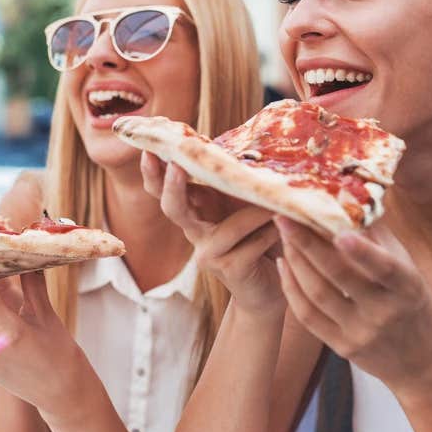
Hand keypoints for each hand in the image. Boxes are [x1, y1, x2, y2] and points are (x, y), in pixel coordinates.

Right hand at [141, 151, 283, 316]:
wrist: (271, 284)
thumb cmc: (259, 235)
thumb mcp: (245, 202)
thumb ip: (238, 181)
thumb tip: (251, 147)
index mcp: (195, 209)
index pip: (164, 188)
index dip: (153, 171)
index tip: (148, 149)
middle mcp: (195, 231)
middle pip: (172, 208)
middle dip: (172, 187)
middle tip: (176, 167)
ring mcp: (208, 253)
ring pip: (226, 229)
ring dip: (255, 215)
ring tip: (277, 204)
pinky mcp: (228, 269)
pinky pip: (250, 246)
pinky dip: (269, 234)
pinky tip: (283, 230)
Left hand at [274, 217, 431, 392]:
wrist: (421, 363)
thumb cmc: (413, 304)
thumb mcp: (409, 270)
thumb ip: (380, 239)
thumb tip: (351, 196)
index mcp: (407, 288)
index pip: (384, 267)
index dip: (362, 251)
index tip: (337, 228)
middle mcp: (383, 312)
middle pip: (338, 277)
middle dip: (307, 244)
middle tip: (285, 216)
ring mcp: (360, 333)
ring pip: (317, 294)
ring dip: (296, 260)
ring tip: (284, 234)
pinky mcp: (341, 347)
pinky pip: (307, 316)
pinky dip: (292, 287)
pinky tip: (285, 263)